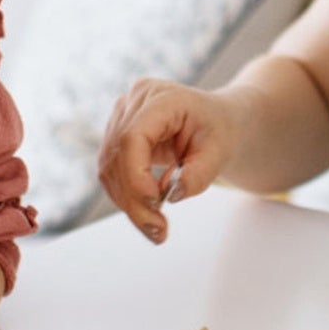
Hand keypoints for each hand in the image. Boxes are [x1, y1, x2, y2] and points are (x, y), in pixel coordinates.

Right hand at [96, 77, 238, 241]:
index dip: (136, 174)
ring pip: (108, 168)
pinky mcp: (115, 135)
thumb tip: (171, 195)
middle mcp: (134, 101)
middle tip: (158, 231)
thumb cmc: (218, 131)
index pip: (133, 136)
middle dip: (134, 200)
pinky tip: (147, 212)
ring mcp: (120, 116)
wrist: (215, 121)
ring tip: (156, 228)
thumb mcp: (220, 152)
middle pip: (117, 155)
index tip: (155, 203)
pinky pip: (111, 172)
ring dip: (128, 204)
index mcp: (162, 97)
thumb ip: (199, 174)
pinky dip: (126, 197)